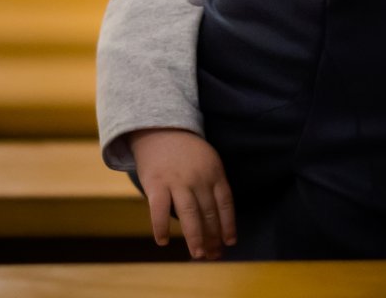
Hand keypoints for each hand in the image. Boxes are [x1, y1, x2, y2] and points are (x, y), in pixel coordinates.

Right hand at [128, 128, 236, 259]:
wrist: (159, 129)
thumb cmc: (186, 151)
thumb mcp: (208, 160)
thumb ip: (214, 184)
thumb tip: (220, 217)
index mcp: (214, 172)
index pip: (225, 204)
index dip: (228, 225)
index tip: (230, 242)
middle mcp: (198, 178)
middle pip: (209, 212)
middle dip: (213, 237)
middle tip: (213, 255)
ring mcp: (177, 181)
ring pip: (189, 214)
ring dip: (195, 237)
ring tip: (198, 254)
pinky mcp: (155, 184)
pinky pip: (159, 211)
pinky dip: (161, 227)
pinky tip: (163, 241)